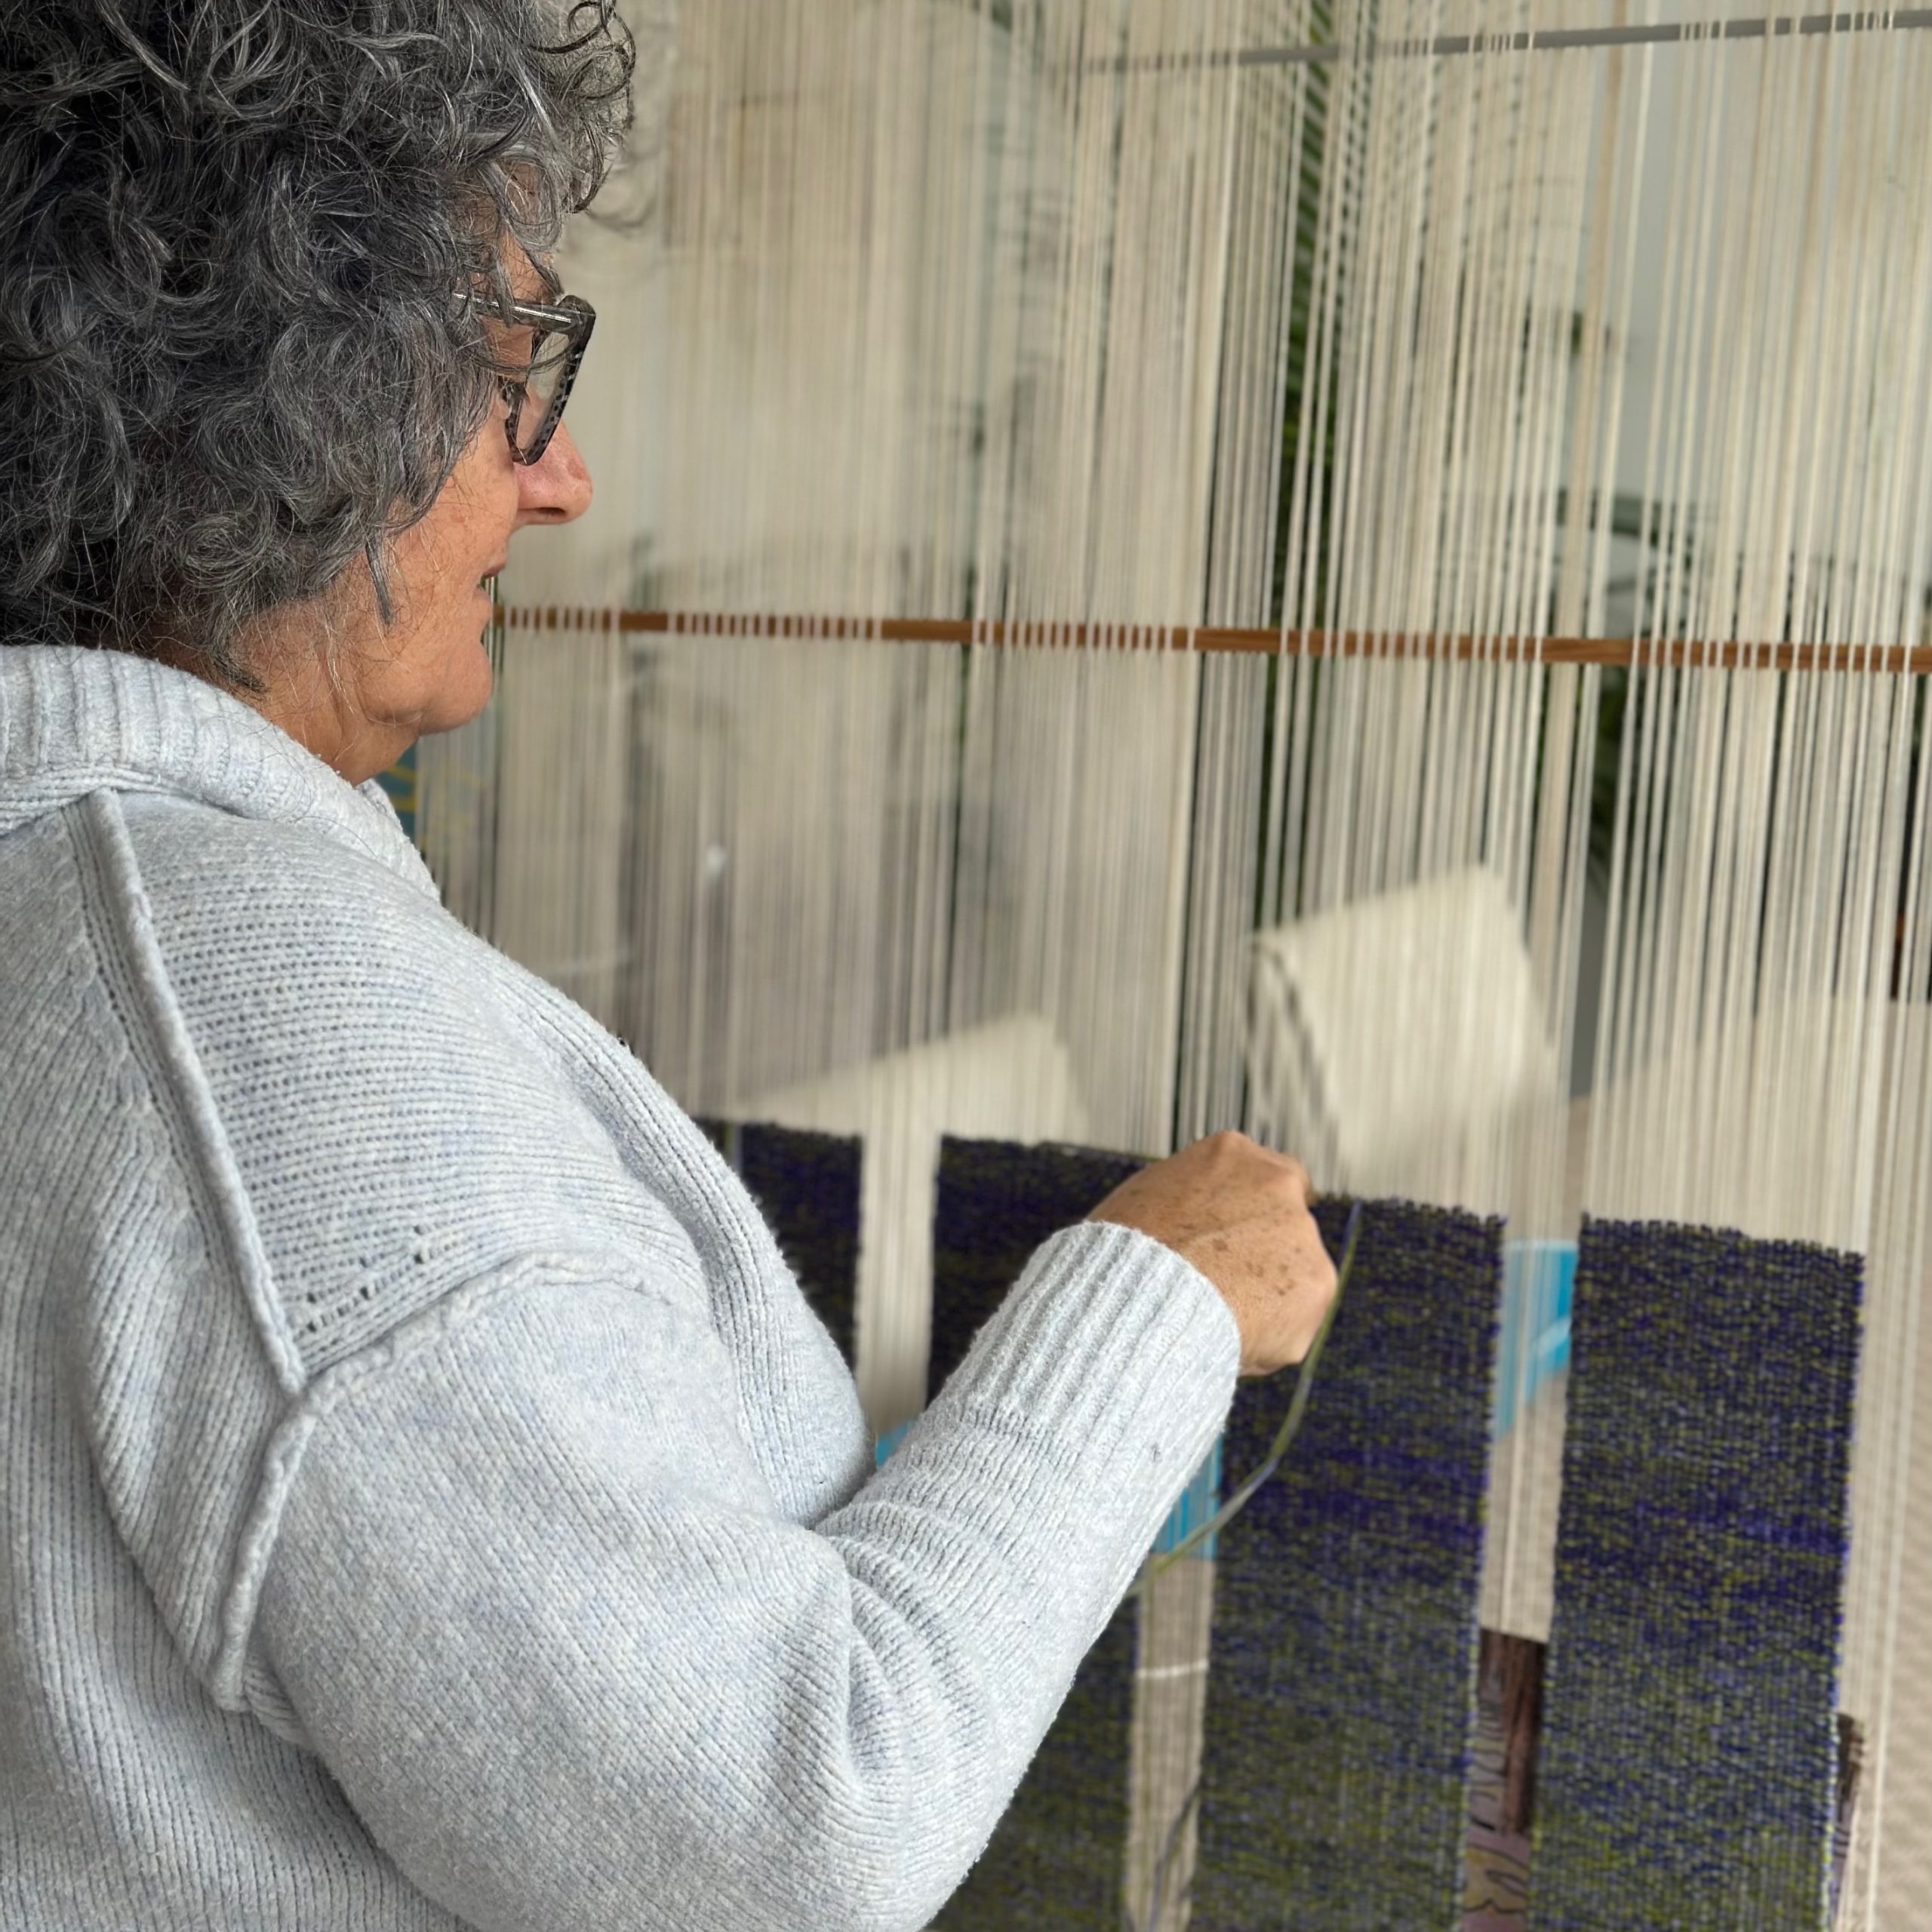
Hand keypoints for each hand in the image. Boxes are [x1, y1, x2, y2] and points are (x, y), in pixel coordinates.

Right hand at [1089, 1131, 1336, 1376]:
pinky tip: (1230, 1339)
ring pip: (1291, 1278)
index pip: (1263, 1175)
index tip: (1241, 1242)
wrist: (1141, 1294)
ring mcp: (1302, 1234)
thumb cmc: (1123, 1253)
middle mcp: (1276, 1183)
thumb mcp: (1145, 1202)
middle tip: (1222, 1289)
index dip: (1252, 1215)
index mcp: (1230, 1154)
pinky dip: (1268, 1340)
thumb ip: (1187, 1206)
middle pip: (1282, 1226)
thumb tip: (1190, 1230)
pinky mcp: (1317, 1285)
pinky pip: (1293, 1323)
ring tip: (1214, 1320)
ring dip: (1264, 1300)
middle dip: (1261, 1258)